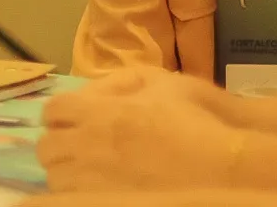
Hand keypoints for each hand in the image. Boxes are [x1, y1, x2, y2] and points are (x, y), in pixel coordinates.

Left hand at [39, 68, 242, 192]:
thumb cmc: (198, 121)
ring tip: (95, 173)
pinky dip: (84, 195)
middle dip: (61, 145)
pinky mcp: (107, 205)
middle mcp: (86, 148)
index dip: (63, 115)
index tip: (76, 120)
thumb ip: (123, 81)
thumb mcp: (163, 83)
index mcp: (95, 113)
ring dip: (69, 173)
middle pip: (48, 148)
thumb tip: (95, 90)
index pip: (52, 111)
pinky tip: (107, 191)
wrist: (228, 168)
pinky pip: (76, 201)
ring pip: (57, 180)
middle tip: (83, 149)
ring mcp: (93, 184)